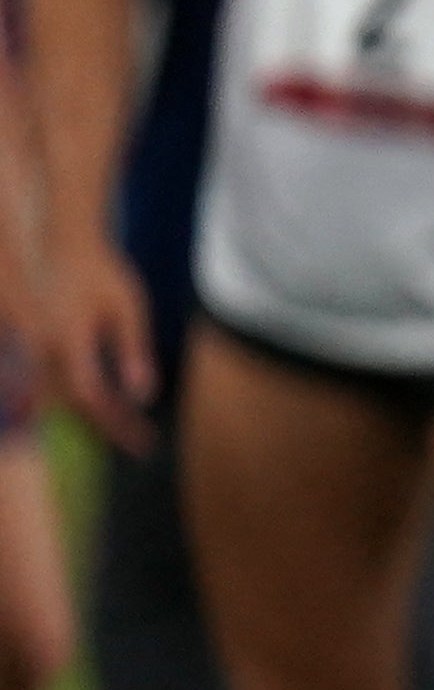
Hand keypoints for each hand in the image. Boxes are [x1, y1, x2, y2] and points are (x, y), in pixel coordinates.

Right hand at [40, 233, 154, 454]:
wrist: (65, 246)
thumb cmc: (103, 274)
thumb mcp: (129, 309)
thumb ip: (134, 351)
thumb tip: (143, 396)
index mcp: (68, 339)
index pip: (88, 395)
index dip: (113, 421)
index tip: (141, 438)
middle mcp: (44, 348)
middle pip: (72, 403)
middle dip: (105, 427)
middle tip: (140, 443)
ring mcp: (34, 348)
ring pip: (59, 397)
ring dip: (92, 417)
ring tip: (129, 431)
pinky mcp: (35, 347)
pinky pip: (53, 384)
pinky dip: (80, 400)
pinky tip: (107, 409)